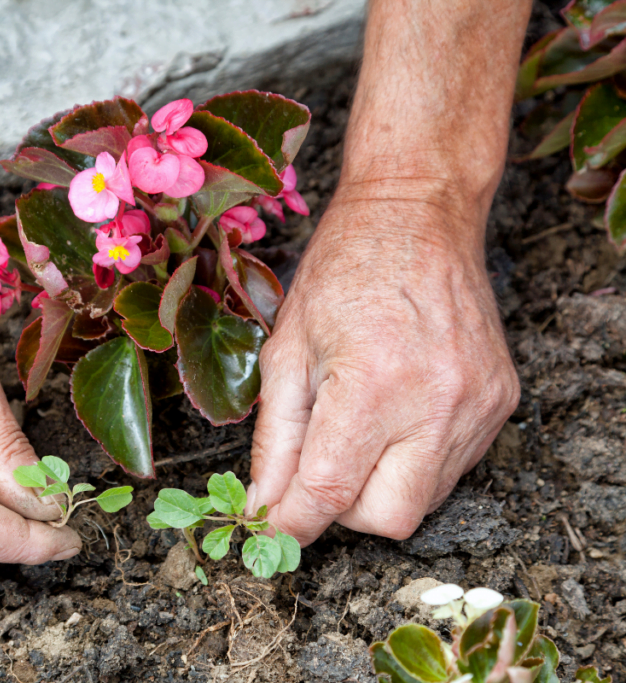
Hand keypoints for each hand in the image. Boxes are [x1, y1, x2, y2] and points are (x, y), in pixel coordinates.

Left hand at [249, 194, 519, 544]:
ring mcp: (477, 407)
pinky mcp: (500, 403)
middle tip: (318, 470)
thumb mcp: (287, 349)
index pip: (328, 492)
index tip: (269, 527)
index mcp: (373, 386)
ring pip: (424, 501)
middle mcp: (436, 404)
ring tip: (357, 426)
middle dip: (342, 511)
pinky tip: (394, 416)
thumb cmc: (342, 271)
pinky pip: (451, 468)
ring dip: (378, 487)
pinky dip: (412, 462)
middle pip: (388, 519)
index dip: (290, 522)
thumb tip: (264, 502)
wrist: (417, 215)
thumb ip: (276, 437)